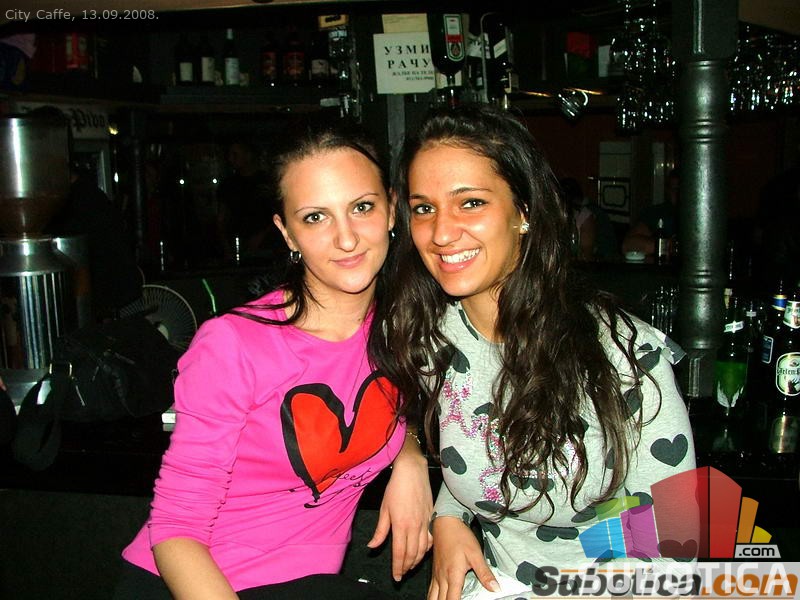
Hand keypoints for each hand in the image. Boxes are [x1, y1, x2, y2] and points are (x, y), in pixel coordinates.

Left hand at [367, 432, 432, 580]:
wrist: (412, 471)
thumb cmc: (395, 488)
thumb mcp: (384, 509)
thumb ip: (380, 531)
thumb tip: (372, 546)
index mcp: (401, 525)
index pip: (400, 554)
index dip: (398, 568)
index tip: (395, 577)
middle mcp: (415, 526)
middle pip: (413, 554)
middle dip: (407, 567)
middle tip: (401, 573)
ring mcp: (425, 522)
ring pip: (423, 549)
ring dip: (417, 560)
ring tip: (410, 566)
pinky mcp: (431, 516)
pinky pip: (431, 538)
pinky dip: (427, 548)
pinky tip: (422, 550)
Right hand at [428, 516, 497, 599]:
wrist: (446, 522)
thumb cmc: (461, 536)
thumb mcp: (476, 553)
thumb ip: (484, 573)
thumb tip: (495, 589)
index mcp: (453, 575)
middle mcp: (442, 578)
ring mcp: (436, 575)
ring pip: (432, 597)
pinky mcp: (434, 571)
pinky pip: (431, 590)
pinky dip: (433, 598)